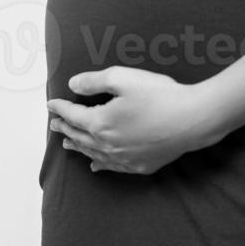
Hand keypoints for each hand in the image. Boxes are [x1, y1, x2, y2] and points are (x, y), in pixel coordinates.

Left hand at [47, 66, 219, 174]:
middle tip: (54, 125)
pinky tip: (95, 166)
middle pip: (80, 136)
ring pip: (93, 154)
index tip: (51, 105)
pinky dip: (99, 164)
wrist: (192, 119)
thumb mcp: (124, 78)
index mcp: (101, 123)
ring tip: (66, 144)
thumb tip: (73, 85)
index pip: (74, 116)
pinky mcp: (140, 166)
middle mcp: (108, 145)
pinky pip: (112, 167)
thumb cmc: (159, 95)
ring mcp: (124, 158)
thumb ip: (94, 81)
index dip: (61, 109)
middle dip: (65, 129)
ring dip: (78, 147)